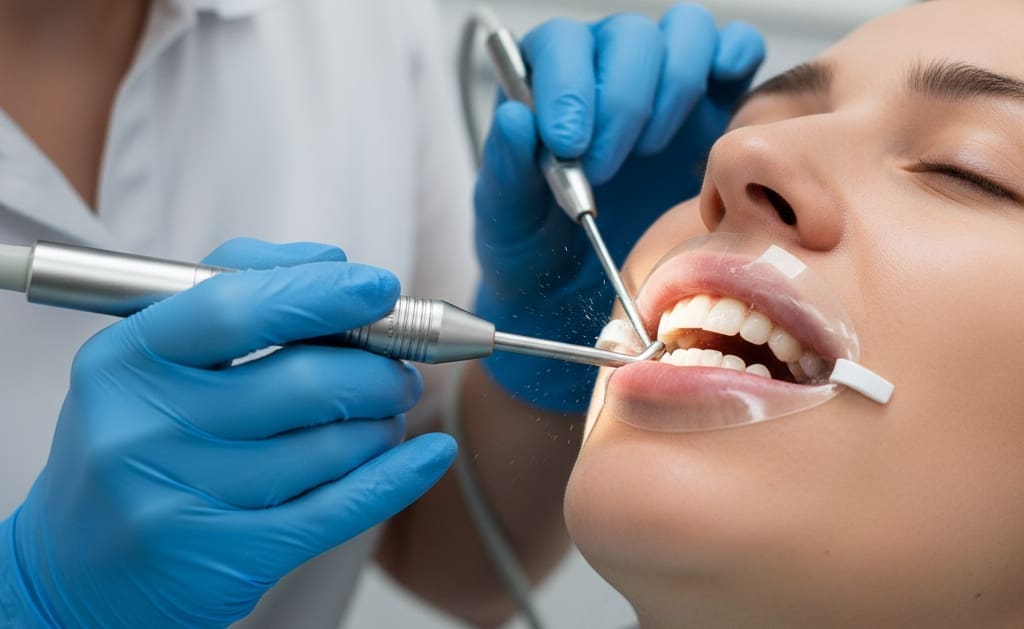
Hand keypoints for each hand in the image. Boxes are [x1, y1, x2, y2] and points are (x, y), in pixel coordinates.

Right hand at [0, 239, 455, 627]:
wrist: (74, 572)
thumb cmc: (133, 441)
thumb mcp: (149, 359)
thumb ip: (234, 293)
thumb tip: (334, 261)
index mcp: (126, 360)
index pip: (236, 307)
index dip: (321, 292)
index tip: (382, 286)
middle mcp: (144, 428)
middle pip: (303, 381)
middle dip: (377, 371)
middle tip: (399, 372)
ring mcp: (182, 499)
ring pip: (330, 447)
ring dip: (382, 425)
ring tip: (384, 418)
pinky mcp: (226, 557)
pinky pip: (339, 508)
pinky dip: (399, 477)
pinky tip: (429, 455)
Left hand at [474, 2, 764, 410]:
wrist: (580, 293)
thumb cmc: (537, 251)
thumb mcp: (506, 221)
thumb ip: (505, 170)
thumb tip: (517, 119)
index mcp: (546, 85)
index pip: (560, 45)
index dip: (568, 85)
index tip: (569, 144)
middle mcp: (605, 72)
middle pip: (628, 38)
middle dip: (622, 100)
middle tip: (608, 166)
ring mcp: (662, 85)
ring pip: (684, 33)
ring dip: (675, 85)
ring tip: (654, 149)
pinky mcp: (712, 106)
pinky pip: (735, 51)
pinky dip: (734, 61)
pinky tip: (719, 104)